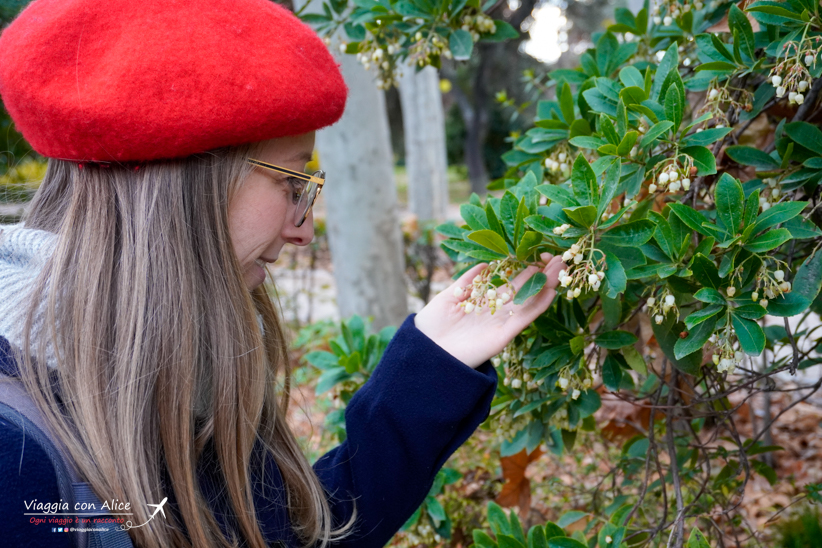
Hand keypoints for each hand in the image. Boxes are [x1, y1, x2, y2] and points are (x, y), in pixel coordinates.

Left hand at [414, 253, 565, 368]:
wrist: (424, 352)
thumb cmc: (431, 326)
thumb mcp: (448, 297)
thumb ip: (466, 282)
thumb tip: (484, 264)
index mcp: (484, 301)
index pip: (509, 282)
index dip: (523, 268)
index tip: (537, 252)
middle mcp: (496, 311)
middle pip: (524, 289)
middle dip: (540, 273)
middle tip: (558, 256)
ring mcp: (501, 323)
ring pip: (529, 301)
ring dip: (546, 285)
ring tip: (561, 268)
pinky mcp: (503, 336)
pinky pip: (524, 319)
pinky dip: (539, 306)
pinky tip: (551, 291)